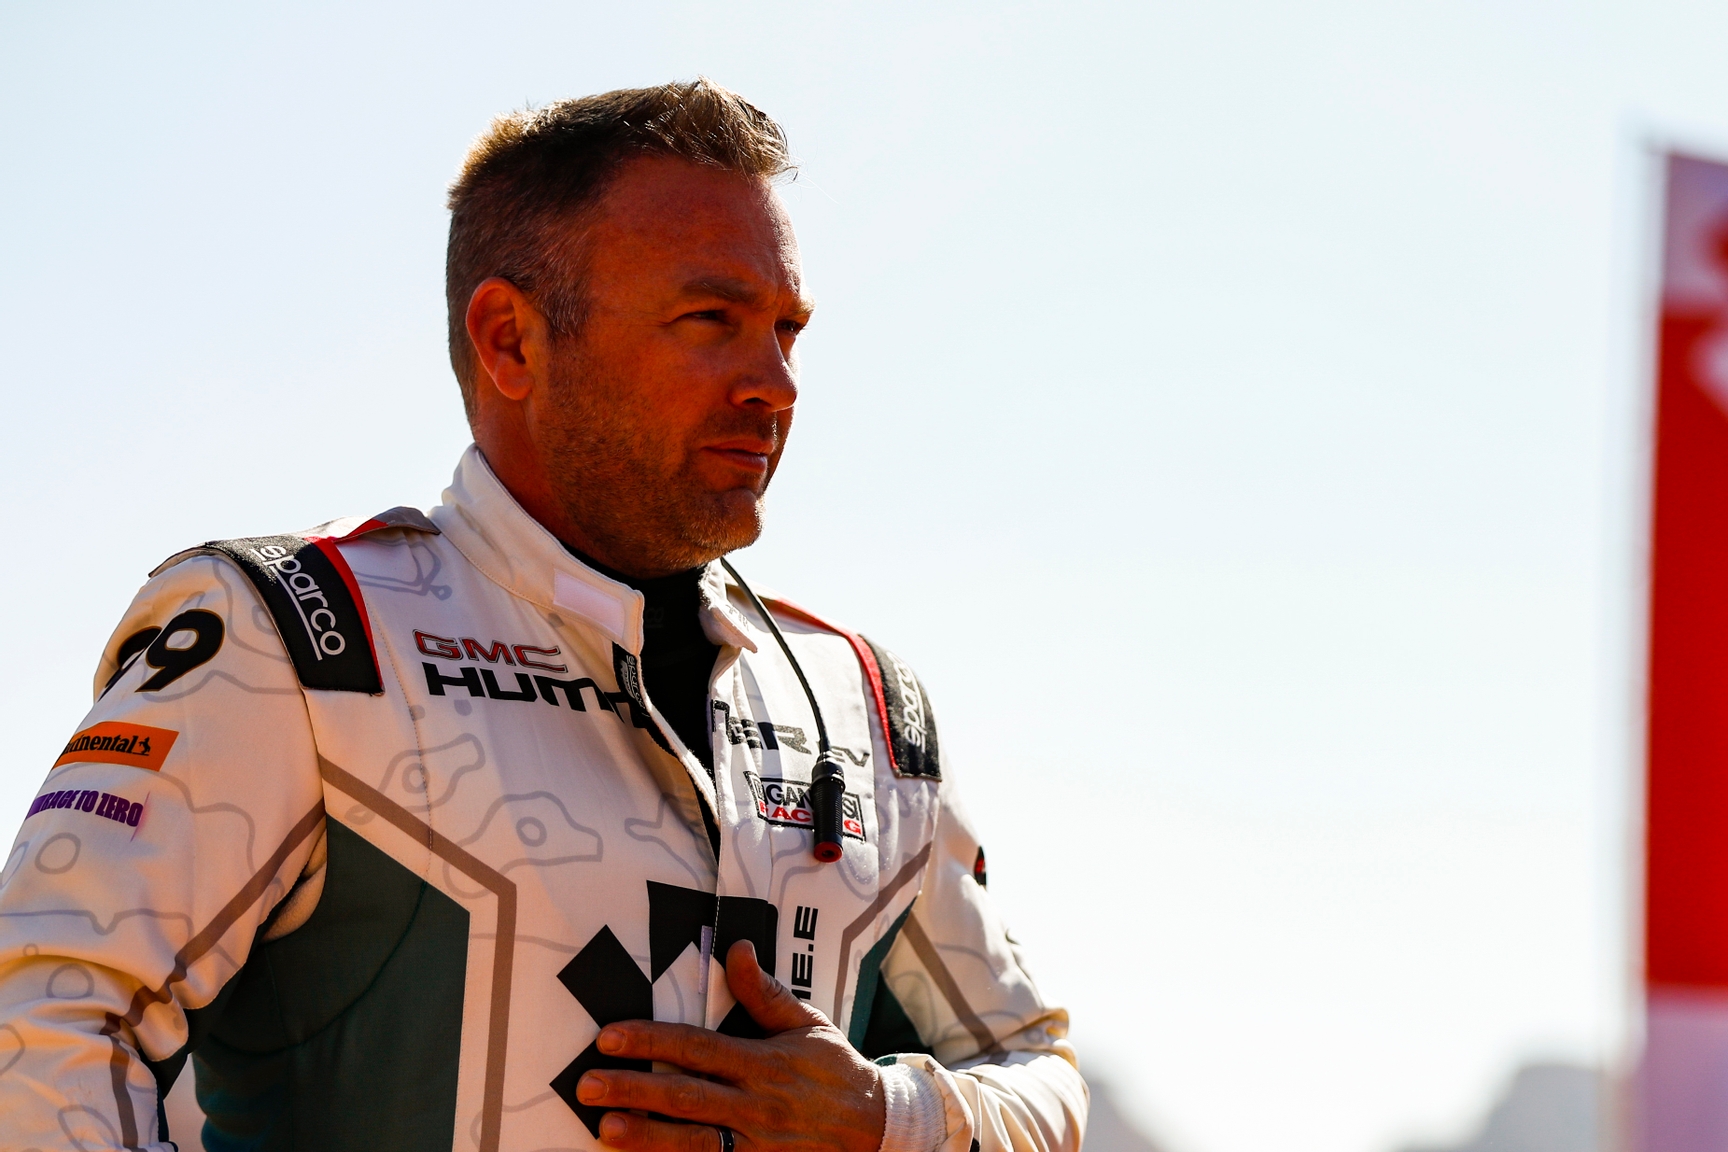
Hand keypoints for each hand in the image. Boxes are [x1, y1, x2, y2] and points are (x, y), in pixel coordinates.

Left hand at [576, 939, 886, 1151]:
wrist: (879, 1130)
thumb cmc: (836, 1072)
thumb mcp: (808, 1024)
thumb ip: (766, 993)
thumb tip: (736, 950)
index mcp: (764, 1063)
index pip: (698, 1048)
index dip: (652, 1043)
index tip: (610, 1036)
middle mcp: (757, 1105)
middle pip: (686, 1097)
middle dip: (633, 1091)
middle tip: (587, 1084)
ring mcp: (757, 1145)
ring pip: (694, 1143)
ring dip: (647, 1138)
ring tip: (605, 1130)